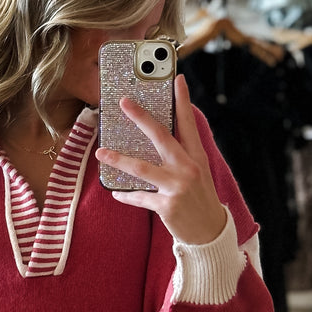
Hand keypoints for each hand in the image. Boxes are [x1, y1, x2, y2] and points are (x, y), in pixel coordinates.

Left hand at [97, 74, 228, 246]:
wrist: (210, 233)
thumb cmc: (200, 198)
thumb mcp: (197, 172)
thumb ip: (180, 154)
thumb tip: (155, 136)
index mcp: (196, 157)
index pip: (188, 123)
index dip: (183, 100)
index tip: (176, 78)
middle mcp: (188, 168)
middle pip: (161, 137)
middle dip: (141, 117)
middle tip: (124, 102)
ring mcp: (177, 187)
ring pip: (141, 168)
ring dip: (118, 159)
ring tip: (100, 153)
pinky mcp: (167, 206)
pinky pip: (139, 197)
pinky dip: (126, 195)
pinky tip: (116, 191)